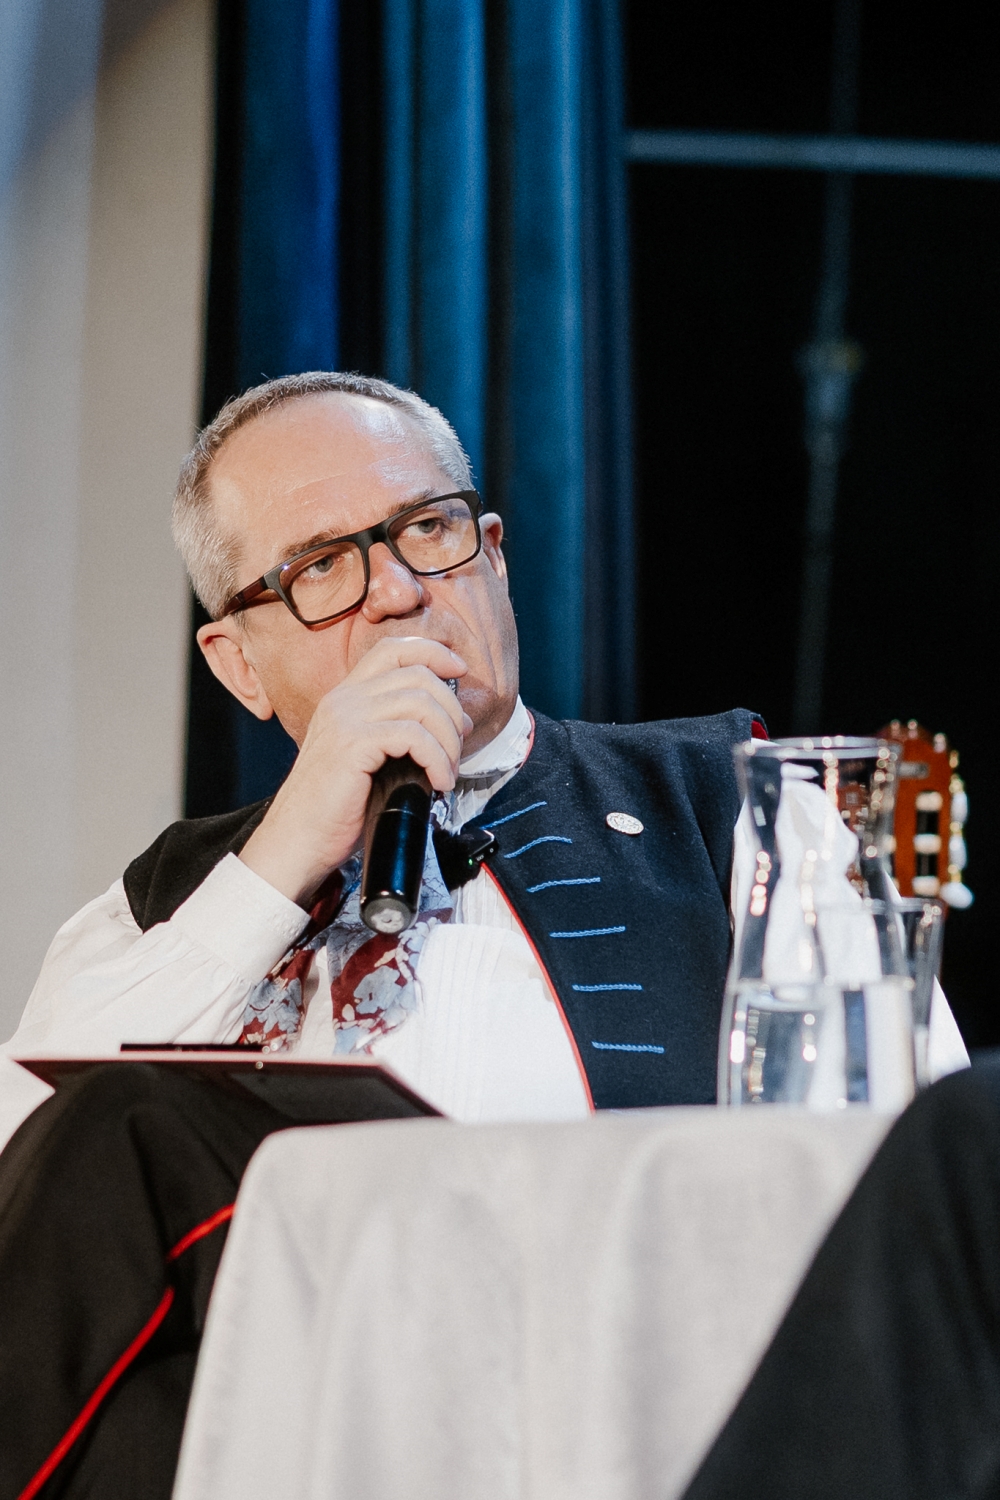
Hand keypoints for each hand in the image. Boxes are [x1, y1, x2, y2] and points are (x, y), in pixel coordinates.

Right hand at [238, 638, 470, 904]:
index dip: (432, 652)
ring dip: (447, 738)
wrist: (297, 840)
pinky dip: (437, 759)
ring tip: (447, 770)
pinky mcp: (353, 744)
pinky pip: (414, 736)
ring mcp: (346, 719)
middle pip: (416, 673)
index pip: (392, 649)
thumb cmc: (334, 809)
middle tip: (459, 743)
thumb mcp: (366, 758)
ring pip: (421, 703)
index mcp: (345, 697)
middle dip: (451, 707)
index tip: (460, 670)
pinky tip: (438, 782)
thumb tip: (447, 724)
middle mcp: (343, 699)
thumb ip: (394, 732)